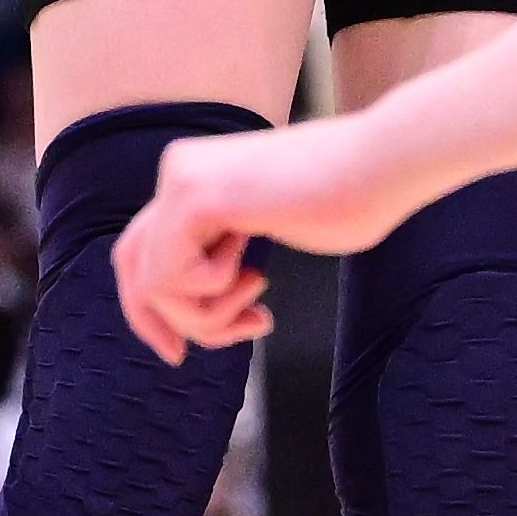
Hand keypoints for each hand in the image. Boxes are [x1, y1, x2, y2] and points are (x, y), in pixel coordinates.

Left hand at [115, 111, 418, 357]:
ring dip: (208, 317)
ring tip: (258, 301)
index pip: (140, 251)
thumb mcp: (269, 227)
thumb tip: (191, 307)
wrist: (383, 163)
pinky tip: (254, 271)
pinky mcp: (195, 198)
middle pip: (133, 269)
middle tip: (212, 345)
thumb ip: (224, 252)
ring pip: (154, 286)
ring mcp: (180, 180)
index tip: (180, 352)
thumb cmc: (347, 198)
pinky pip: (170, 279)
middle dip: (169, 321)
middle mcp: (177, 171)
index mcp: (194, 174)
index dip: (151, 310)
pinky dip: (214, 296)